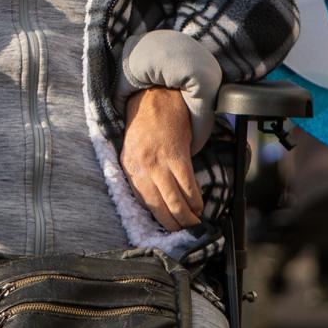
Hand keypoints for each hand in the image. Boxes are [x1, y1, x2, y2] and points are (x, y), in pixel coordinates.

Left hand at [122, 87, 202, 230]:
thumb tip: (154, 198)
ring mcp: (158, 162)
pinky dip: (195, 199)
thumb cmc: (146, 122)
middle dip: (174, 224)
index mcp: (129, 167)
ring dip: (187, 216)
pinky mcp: (176, 154)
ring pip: (174, 200)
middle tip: (185, 232)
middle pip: (159, 206)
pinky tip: (199, 205)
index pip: (143, 203)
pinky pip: (187, 185)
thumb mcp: (133, 149)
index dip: (158, 220)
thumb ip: (140, 172)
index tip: (168, 231)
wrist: (156, 95)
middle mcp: (141, 167)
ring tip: (195, 223)